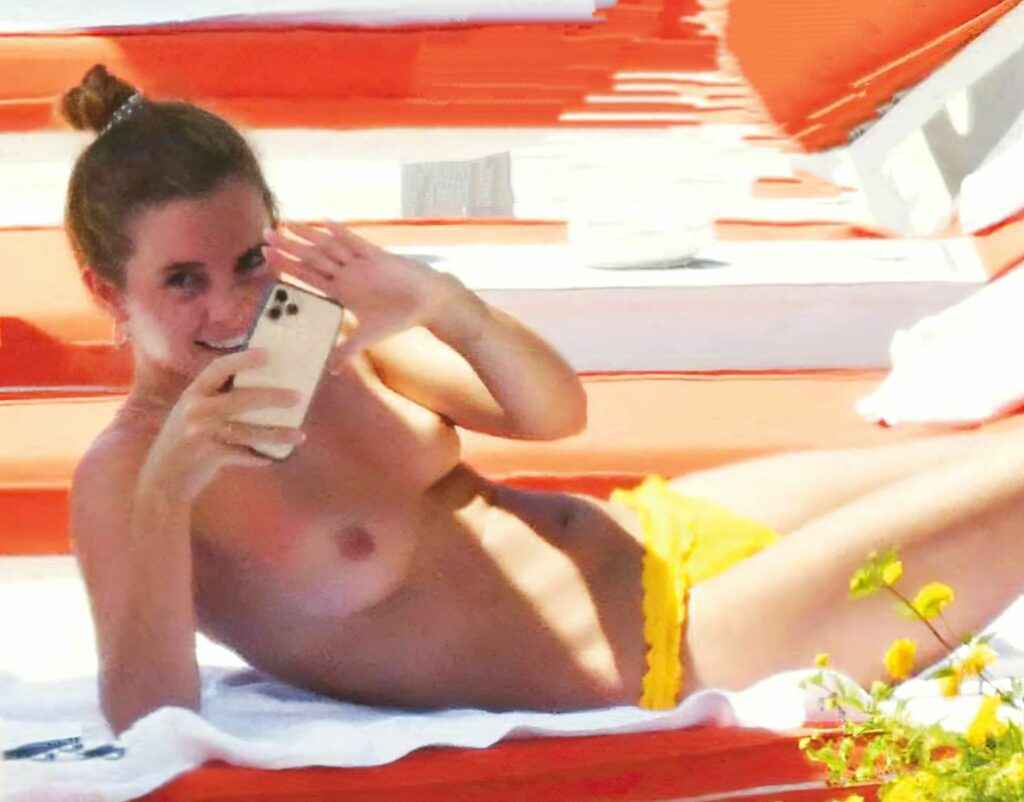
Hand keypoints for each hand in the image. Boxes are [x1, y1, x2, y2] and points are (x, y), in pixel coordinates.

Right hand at [138, 349, 304, 502]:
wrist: (161, 480)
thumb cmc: (185, 442)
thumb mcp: (192, 415)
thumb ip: (215, 400)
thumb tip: (260, 388)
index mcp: (192, 394)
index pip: (218, 368)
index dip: (243, 359)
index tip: (267, 353)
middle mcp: (194, 410)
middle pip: (241, 398)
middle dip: (272, 397)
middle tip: (298, 397)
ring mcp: (200, 433)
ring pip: (248, 430)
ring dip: (277, 434)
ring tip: (299, 435)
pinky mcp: (208, 455)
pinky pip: (244, 453)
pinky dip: (260, 456)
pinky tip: (274, 457)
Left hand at [262, 221, 461, 364]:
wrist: (426, 303)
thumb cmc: (399, 318)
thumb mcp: (369, 336)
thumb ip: (348, 349)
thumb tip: (332, 370)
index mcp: (341, 290)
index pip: (307, 276)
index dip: (287, 266)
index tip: (266, 257)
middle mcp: (346, 273)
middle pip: (312, 257)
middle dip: (289, 246)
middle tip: (265, 234)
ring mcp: (360, 263)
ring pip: (328, 246)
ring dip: (308, 235)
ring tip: (287, 224)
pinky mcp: (377, 256)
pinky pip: (356, 242)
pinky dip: (341, 233)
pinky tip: (324, 222)